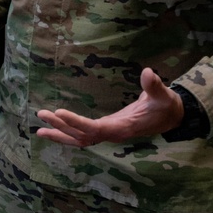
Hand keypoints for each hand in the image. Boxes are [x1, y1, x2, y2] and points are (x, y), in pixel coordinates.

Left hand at [36, 68, 183, 146]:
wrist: (172, 118)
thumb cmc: (166, 106)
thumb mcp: (163, 95)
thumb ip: (155, 86)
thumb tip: (148, 72)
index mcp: (123, 128)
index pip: (95, 128)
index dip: (77, 122)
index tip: (59, 113)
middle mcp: (113, 134)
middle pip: (82, 136)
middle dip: (61, 127)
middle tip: (42, 114)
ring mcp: (109, 134)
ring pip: (81, 139)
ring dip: (61, 134)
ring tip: (40, 128)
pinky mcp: (107, 130)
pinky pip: (84, 136)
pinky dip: (68, 134)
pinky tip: (54, 130)